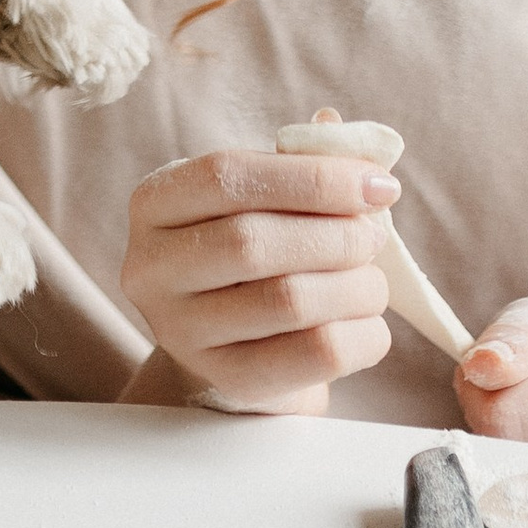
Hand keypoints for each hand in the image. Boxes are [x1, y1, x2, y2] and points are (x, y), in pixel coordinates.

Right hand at [121, 148, 396, 415]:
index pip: (227, 175)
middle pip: (253, 241)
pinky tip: (365, 323)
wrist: (234, 347)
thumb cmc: (253, 258)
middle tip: (375, 236)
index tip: (377, 184)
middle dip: (337, 234)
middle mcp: (151, 268)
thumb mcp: (265, 201)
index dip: (311, 176)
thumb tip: (361, 146)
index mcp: (155, 203)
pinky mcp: (227, 381)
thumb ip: (306, 166)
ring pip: (288, 300)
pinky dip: (362, 335)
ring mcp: (181, 332)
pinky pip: (313, 355)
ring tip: (371, 281)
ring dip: (355, 285)